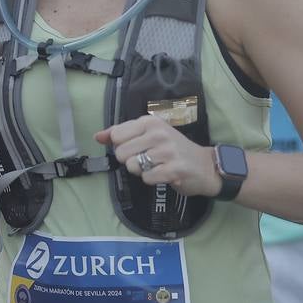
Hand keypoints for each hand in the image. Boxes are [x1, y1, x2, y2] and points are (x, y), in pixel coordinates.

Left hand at [95, 115, 219, 197]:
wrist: (204, 165)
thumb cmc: (172, 150)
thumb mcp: (148, 135)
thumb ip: (121, 134)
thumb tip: (97, 136)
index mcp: (150, 122)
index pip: (117, 135)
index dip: (121, 146)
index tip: (135, 148)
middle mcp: (158, 133)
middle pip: (121, 153)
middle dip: (130, 161)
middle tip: (147, 159)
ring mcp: (167, 151)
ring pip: (132, 166)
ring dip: (141, 171)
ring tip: (156, 166)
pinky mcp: (173, 169)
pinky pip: (147, 178)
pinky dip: (152, 179)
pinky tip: (163, 174)